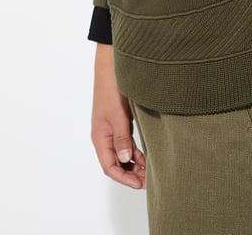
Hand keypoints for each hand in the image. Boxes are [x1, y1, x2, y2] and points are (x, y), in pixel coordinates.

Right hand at [90, 43, 145, 188]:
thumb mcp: (118, 116)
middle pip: (116, 163)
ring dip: (135, 163)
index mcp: (100, 137)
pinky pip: (127, 143)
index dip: (124, 178)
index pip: (110, 167)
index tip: (140, 184)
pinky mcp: (120, 122)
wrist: (111, 66)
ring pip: (123, 154)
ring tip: (151, 170)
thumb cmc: (111, 89)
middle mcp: (105, 136)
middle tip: (150, 179)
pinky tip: (147, 156)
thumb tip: (125, 160)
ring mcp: (112, 129)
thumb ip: (121, 138)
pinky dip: (136, 152)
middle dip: (132, 173)